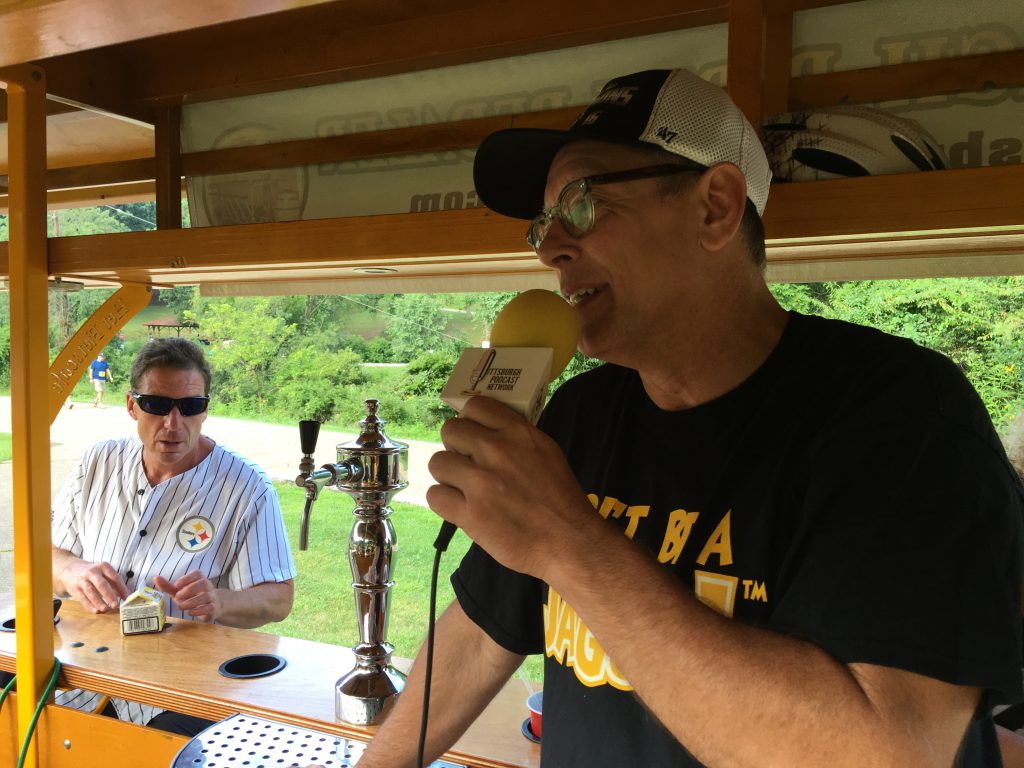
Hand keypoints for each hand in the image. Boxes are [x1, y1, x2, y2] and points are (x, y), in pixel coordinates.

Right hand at [59, 560, 129, 612]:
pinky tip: (96, 610)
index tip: (127, 597)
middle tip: (116, 605)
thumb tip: (126, 595)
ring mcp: (82, 580)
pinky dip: (89, 605)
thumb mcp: (104, 572)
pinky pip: (82, 598)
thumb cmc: (93, 572)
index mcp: (103, 566)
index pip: (114, 577)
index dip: (122, 588)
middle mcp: (92, 572)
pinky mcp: (75, 588)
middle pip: (101, 584)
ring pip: (91, 591)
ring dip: (98, 601)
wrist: (70, 569)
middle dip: (109, 595)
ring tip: (105, 609)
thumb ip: (114, 583)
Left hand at [153, 571, 220, 621]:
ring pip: (206, 596)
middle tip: (178, 597)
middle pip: (203, 583)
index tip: (176, 586)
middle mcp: (208, 586)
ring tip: (181, 606)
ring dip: (191, 602)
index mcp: (200, 579)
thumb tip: (155, 578)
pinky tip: (190, 612)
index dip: (186, 578)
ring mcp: (212, 597)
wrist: (213, 606)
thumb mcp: (180, 591)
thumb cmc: (193, 596)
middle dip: (189, 590)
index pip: (197, 573)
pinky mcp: (213, 608)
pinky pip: (209, 608)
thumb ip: (168, 586)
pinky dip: (198, 610)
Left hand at [426, 396, 594, 578]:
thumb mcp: (547, 453)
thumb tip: (487, 433)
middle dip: (456, 448)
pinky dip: (445, 503)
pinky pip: (434, 495)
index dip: (471, 421)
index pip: (475, 406)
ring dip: (448, 476)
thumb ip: (516, 438)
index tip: (474, 436)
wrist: (568, 542)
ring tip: (464, 489)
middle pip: (450, 431)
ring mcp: (480, 482)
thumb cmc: (561, 499)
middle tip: (468, 465)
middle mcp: (496, 451)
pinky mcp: (469, 513)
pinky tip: (460, 508)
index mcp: (518, 433)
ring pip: (438, 463)